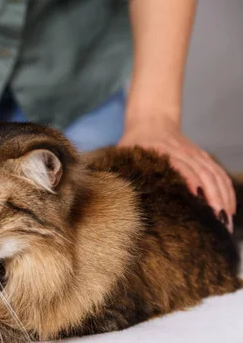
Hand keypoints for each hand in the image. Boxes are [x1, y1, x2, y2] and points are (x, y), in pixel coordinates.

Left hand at [118, 116, 235, 231]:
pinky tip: (229, 208)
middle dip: (214, 197)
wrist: (151, 121)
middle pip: (204, 174)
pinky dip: (226, 191)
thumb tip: (112, 194)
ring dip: (224, 197)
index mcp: (163, 152)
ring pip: (215, 176)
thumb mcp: (125, 155)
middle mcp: (184, 153)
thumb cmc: (134, 144)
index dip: (191, 180)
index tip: (196, 198)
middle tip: (217, 220)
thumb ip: (123, 171)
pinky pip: (219, 175)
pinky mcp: (203, 158)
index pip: (182, 166)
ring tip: (226, 221)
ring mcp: (196, 155)